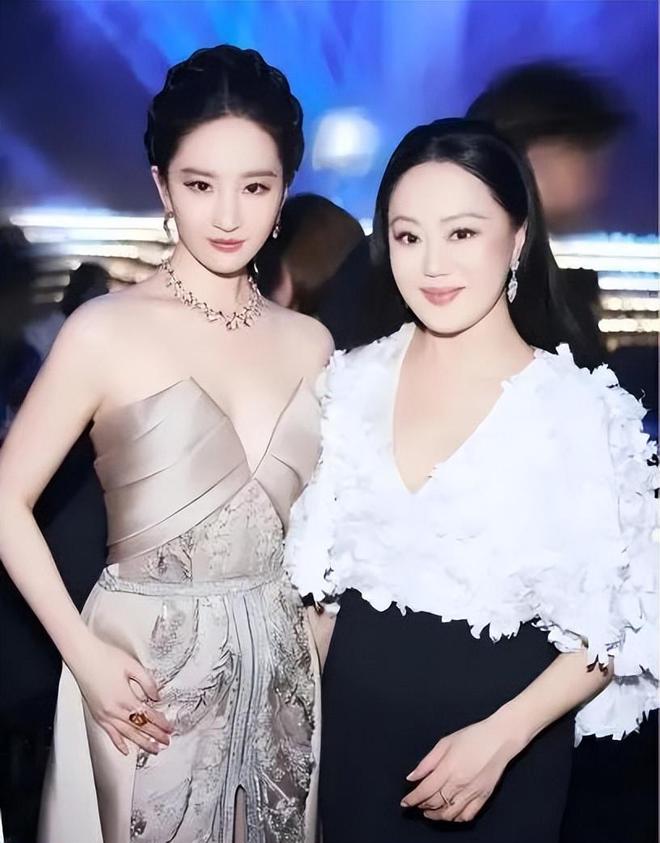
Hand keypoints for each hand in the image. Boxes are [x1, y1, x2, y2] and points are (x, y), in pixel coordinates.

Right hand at [70, 636, 172, 755]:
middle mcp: (115, 710)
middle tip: (166, 742)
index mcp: (125, 697)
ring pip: (126, 734)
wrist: (83, 656)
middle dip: (155, 736)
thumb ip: (147, 682)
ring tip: (153, 749)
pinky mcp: (97, 714)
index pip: (148, 715)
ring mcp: (105, 714)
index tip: (169, 728)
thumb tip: (156, 696)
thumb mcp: (133, 665)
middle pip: (139, 727)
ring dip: (141, 743)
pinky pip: (109, 733)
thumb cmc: (106, 657)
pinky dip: (118, 743)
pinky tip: (125, 750)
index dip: (160, 723)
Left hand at [401, 712, 525, 822]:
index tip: (405, 803)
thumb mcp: (445, 742)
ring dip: (436, 815)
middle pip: (436, 803)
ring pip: (450, 813)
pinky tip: (449, 813)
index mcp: (448, 768)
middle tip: (416, 804)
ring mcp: (473, 792)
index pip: (425, 790)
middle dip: (422, 806)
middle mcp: (460, 783)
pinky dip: (455, 818)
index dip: (413, 799)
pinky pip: (467, 815)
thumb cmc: (472, 736)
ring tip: (429, 812)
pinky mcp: (484, 797)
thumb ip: (427, 762)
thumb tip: (412, 777)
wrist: (500, 739)